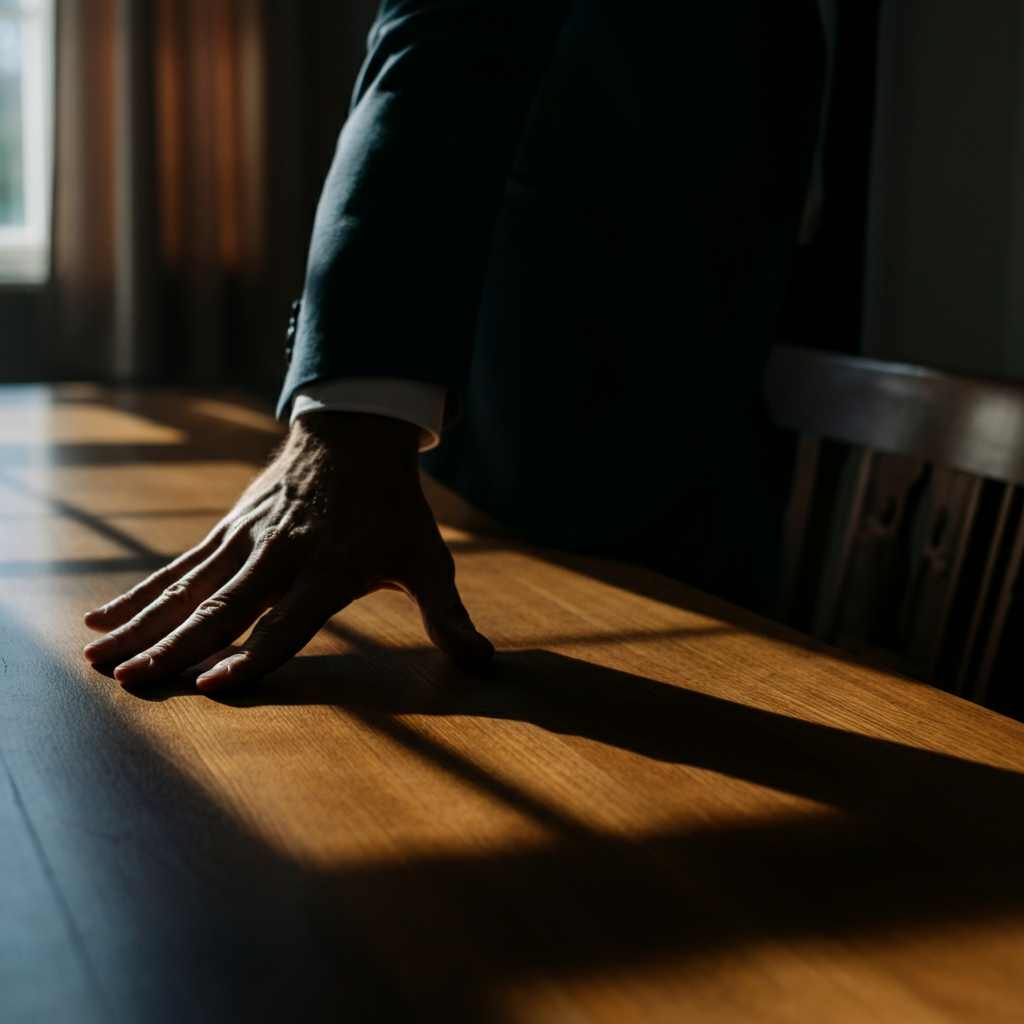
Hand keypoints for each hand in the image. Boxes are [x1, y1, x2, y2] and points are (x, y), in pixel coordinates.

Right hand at [82, 412, 493, 691]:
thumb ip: (447, 613)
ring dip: (143, 624)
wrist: (354, 434)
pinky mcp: (228, 529)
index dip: (253, 656)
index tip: (212, 686)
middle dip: (177, 648)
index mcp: (332, 569)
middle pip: (224, 608)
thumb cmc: (393, 508)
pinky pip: (178, 565)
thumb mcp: (428, 557)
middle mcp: (282, 556)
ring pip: (188, 588)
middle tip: (133, 684)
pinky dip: (140, 593)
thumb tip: (482, 662)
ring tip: (98, 657)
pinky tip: (101, 619)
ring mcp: (248, 540)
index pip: (288, 623)